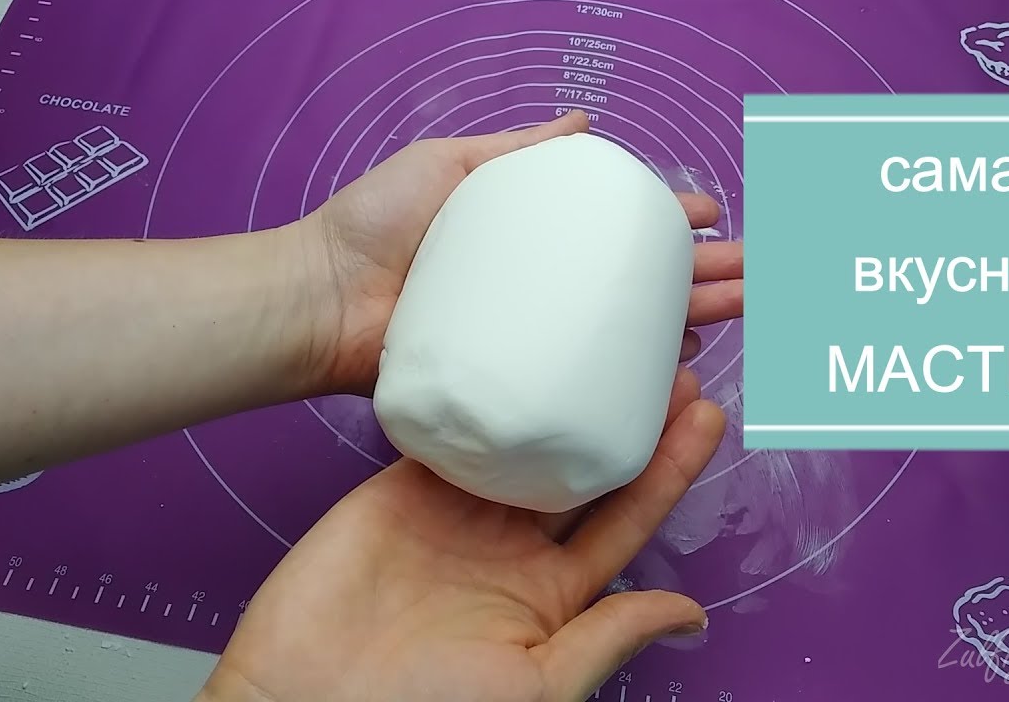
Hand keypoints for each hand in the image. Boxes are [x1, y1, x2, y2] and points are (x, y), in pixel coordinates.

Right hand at [197, 368, 724, 701]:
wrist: (302, 701)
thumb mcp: (535, 685)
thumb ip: (607, 638)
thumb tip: (692, 615)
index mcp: (549, 595)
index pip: (624, 519)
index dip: (667, 469)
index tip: (707, 417)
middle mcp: (510, 546)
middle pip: (583, 466)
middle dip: (625, 416)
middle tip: (668, 360)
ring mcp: (456, 512)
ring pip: (526, 439)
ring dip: (565, 393)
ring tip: (608, 342)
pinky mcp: (402, 484)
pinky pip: (453, 430)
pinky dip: (483, 395)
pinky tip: (519, 353)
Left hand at [296, 110, 743, 394]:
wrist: (319, 300)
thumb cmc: (374, 225)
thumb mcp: (448, 164)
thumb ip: (515, 149)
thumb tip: (584, 121)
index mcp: (528, 240)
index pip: (614, 231)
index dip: (666, 222)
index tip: (711, 213)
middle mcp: (538, 292)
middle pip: (636, 285)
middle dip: (701, 276)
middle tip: (755, 275)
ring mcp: (529, 341)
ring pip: (625, 335)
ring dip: (688, 321)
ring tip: (741, 312)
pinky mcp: (515, 384)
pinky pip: (585, 382)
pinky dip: (635, 375)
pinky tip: (680, 364)